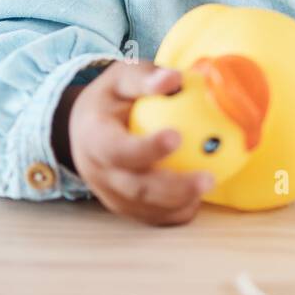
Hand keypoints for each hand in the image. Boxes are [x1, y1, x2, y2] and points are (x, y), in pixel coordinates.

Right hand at [67, 61, 212, 225]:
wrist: (84, 130)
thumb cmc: (111, 99)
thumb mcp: (121, 78)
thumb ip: (146, 78)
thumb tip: (176, 78)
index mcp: (94, 138)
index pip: (117, 149)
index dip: (145, 149)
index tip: (176, 136)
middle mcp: (99, 173)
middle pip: (136, 189)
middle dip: (174, 189)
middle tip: (209, 179)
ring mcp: (112, 196)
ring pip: (148, 209)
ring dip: (181, 203)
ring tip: (210, 185)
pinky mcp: (127, 209)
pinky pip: (155, 216)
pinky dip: (178, 210)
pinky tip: (200, 195)